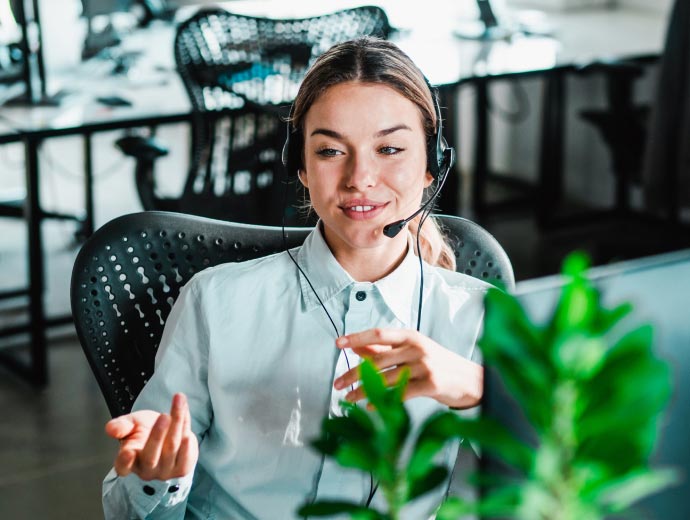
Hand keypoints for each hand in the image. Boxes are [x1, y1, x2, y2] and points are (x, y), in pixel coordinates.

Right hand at [104, 393, 197, 479]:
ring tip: (179, 402)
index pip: (123, 466)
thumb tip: (110, 428)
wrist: (169, 436)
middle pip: (151, 456)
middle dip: (158, 435)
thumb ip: (122, 426)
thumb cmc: (145, 431)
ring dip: (177, 423)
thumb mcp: (131, 425)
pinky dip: (188, 435)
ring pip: (172, 447)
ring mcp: (165, 472)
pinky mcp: (183, 469)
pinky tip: (187, 420)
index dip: (124, 461)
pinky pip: (187, 452)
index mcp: (128, 462)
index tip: (128, 452)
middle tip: (163, 416)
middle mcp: (146, 471)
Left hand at [333, 328, 482, 408]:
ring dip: (363, 390)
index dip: (357, 337)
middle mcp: (417, 348)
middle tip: (337, 383)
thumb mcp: (412, 351)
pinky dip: (382, 401)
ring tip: (349, 398)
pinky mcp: (431, 384)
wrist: (470, 380)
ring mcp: (425, 365)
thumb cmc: (437, 364)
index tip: (338, 343)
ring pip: (386, 379)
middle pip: (378, 360)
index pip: (379, 334)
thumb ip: (383, 349)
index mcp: (411, 336)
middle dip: (354, 373)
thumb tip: (355, 346)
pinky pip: (400, 394)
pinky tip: (370, 407)